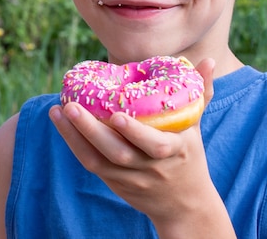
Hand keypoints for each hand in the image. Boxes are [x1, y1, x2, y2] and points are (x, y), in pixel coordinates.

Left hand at [49, 59, 233, 237]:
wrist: (183, 204)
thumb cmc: (189, 154)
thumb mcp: (196, 125)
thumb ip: (201, 92)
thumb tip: (208, 61)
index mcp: (173, 151)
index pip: (154, 146)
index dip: (135, 133)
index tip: (116, 115)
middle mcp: (149, 168)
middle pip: (117, 154)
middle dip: (91, 131)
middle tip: (70, 105)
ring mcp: (128, 178)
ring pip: (97, 161)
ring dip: (74, 136)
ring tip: (57, 110)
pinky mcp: (113, 183)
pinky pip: (90, 164)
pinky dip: (74, 144)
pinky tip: (61, 123)